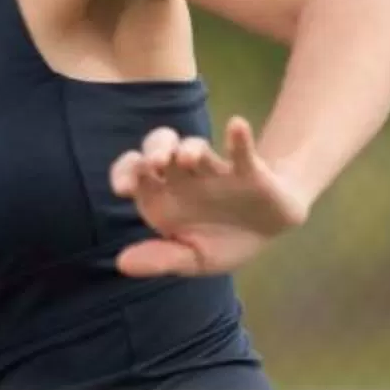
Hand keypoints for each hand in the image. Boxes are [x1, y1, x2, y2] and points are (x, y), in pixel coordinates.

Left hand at [107, 118, 305, 278]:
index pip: (133, 172)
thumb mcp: (192, 258)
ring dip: (190, 149)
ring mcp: (214, 169)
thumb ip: (160, 259)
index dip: (124, 174)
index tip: (123, 189)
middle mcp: (182, 176)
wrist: (267, 233)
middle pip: (160, 148)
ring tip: (187, 159)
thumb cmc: (220, 241)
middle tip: (154, 163)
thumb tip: (122, 263)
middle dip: (155, 150)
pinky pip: (242, 151)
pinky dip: (239, 139)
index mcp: (161, 195)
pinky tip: (237, 126)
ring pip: (196, 147)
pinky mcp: (248, 170)